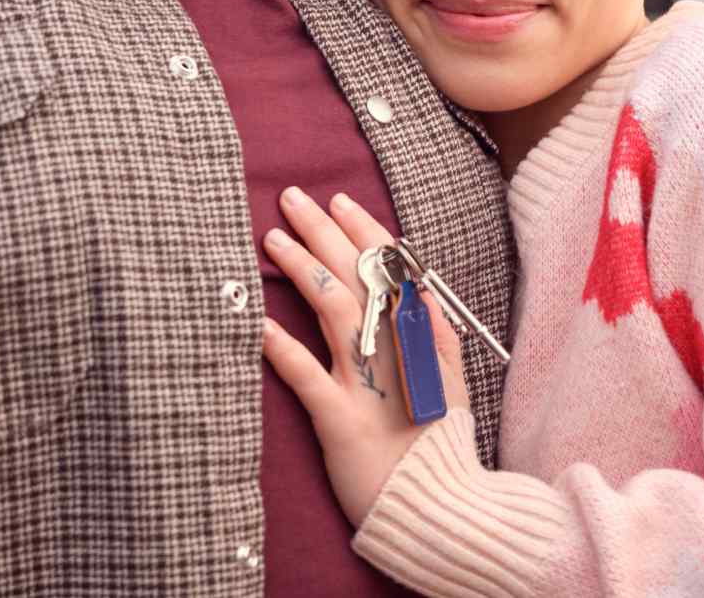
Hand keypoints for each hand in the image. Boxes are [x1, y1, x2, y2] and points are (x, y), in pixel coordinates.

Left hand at [261, 188, 467, 527]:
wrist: (442, 505)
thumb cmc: (438, 438)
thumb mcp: (447, 375)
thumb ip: (432, 327)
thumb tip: (414, 281)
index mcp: (422, 333)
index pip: (389, 264)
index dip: (361, 228)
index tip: (337, 200)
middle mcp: (395, 347)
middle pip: (355, 272)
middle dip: (322, 229)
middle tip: (291, 198)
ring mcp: (367, 380)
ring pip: (332, 305)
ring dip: (301, 265)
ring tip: (272, 240)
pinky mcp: (339, 418)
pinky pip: (304, 373)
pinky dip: (278, 345)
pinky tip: (255, 321)